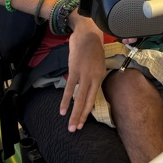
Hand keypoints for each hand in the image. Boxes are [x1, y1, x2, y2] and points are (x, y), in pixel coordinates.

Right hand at [60, 16, 105, 130]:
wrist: (88, 33)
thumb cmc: (93, 47)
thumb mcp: (98, 62)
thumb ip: (93, 75)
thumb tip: (87, 85)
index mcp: (100, 77)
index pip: (93, 98)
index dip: (88, 111)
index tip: (83, 122)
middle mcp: (93, 78)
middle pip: (86, 102)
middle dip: (81, 117)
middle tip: (76, 130)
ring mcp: (84, 75)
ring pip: (78, 99)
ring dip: (74, 114)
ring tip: (70, 126)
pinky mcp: (74, 70)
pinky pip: (70, 89)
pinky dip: (65, 100)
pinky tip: (62, 110)